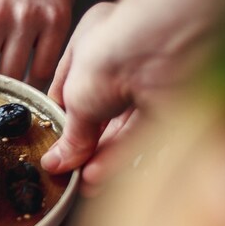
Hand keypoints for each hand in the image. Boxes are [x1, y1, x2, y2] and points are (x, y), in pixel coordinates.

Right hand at [42, 0, 210, 191]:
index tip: (54, 147)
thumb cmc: (113, 51)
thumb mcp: (75, 96)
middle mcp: (123, 60)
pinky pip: (143, 135)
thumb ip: (70, 133)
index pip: (73, 86)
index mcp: (93, 42)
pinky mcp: (170, 105)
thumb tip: (57, 161)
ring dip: (101, 156)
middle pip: (99, 110)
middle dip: (84, 144)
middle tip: (69, 171)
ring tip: (84, 182)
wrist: (164, 49)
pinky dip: (121, 156)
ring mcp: (148, 82)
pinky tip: (100, 175)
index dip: (62, 118)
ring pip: (122, 127)